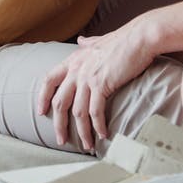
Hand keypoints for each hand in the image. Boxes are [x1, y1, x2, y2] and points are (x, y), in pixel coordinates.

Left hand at [36, 25, 155, 150]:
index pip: (49, 80)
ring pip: (78, 112)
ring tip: (86, 144)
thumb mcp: (99, 40)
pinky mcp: (102, 85)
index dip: (43, 97)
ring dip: (82, 132)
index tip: (42, 112)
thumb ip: (88, 43)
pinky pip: (95, 112)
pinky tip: (103, 134)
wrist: (140, 37)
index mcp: (73, 60)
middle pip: (60, 103)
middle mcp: (77, 70)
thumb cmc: (123, 39)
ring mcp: (88, 78)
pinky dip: (98, 126)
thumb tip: (81, 40)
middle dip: (59, 125)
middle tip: (62, 140)